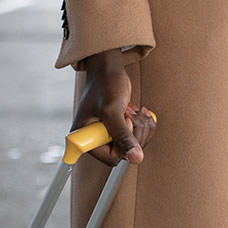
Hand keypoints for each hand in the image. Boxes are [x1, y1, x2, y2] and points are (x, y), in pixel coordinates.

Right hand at [73, 49, 155, 165]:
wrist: (108, 68)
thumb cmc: (105, 84)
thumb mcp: (113, 110)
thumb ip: (123, 136)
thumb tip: (136, 159)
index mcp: (84, 138)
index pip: (111, 157)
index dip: (124, 143)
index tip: (124, 122)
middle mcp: (95, 139)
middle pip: (125, 152)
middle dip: (134, 132)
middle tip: (128, 113)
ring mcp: (108, 133)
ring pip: (135, 144)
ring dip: (140, 126)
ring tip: (132, 109)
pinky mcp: (118, 128)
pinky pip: (138, 135)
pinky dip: (142, 123)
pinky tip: (136, 110)